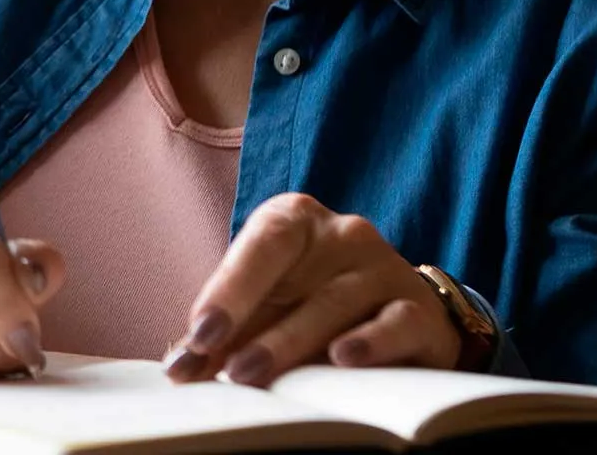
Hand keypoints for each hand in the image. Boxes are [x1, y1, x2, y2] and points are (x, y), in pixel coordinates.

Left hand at [165, 193, 458, 386]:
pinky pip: (395, 322)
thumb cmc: (313, 307)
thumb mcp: (266, 311)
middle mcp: (342, 232)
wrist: (398, 317)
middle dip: (252, 322)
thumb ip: (224, 337)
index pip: (261, 243)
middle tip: (223, 370)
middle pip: (293, 271)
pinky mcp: (418, 308)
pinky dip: (370, 342)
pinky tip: (342, 359)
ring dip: (292, 342)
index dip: (228, 288)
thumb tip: (179, 369)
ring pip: (335, 302)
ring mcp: (383, 266)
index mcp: (295, 221)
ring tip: (256, 375)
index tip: (198, 336)